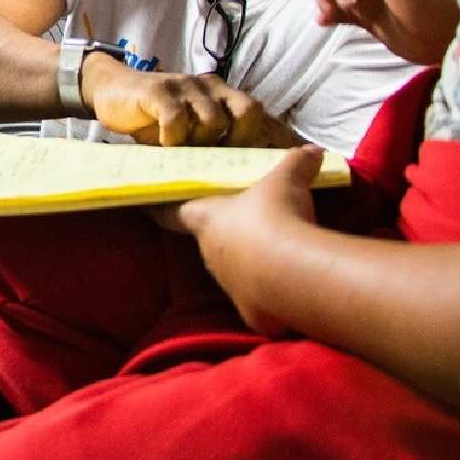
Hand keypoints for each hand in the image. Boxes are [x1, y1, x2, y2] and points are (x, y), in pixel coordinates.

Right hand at [83, 58, 298, 147]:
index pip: (255, 112)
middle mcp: (211, 87)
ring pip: (214, 120)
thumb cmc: (156, 117)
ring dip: (201, 143)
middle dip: (237, 141)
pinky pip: (177, 118)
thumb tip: (233, 177)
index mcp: (222, 95)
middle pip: (248, 111)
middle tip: (215, 159)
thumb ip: (209, 141)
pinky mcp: (160, 91)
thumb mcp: (188, 129)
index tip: (241, 164)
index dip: (255, 139)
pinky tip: (163, 146)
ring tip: (184, 153)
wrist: (113, 90)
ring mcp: (186, 86)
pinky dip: (173, 138)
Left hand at [172, 145, 329, 334]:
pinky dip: (267, 293)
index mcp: (209, 218)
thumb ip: (296, 163)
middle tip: (246, 220)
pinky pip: (257, 298)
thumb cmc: (275, 216)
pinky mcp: (251, 310)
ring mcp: (228, 284)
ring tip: (274, 250)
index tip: (146, 205)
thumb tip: (314, 150)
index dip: (160, 207)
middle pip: (210, 239)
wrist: (290, 271)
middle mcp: (211, 253)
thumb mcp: (288, 180)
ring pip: (232, 268)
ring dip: (248, 260)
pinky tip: (285, 286)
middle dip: (225, 231)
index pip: (173, 212)